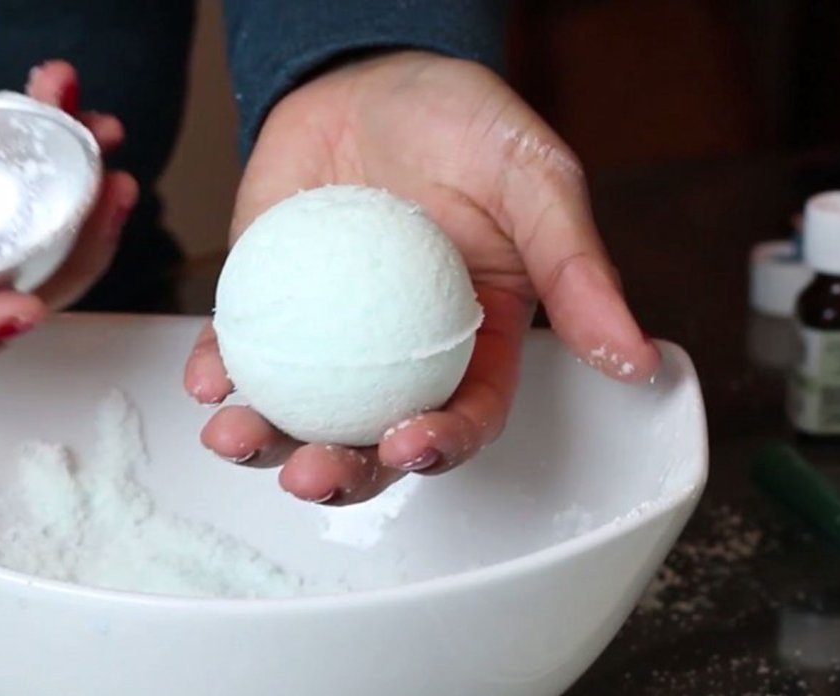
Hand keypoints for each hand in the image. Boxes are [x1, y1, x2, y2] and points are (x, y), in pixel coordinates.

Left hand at [185, 52, 657, 504]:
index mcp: (472, 343)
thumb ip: (577, 270)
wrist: (370, 75)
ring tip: (237, 437)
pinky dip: (220, 369)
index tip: (411, 445)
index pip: (462, 415)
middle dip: (338, 473)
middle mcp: (396, 356)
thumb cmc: (462, 124)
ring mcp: (326, 338)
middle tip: (309, 476)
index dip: (440, 446)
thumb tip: (632, 357)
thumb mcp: (536, 182)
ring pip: (298, 412)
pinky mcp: (268, 304)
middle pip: (369, 439)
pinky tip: (206, 379)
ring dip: (266, 439)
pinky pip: (241, 350)